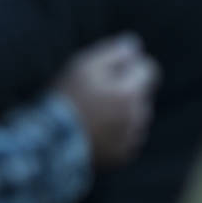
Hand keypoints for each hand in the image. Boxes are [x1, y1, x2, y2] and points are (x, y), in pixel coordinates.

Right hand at [54, 33, 159, 167]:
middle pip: (140, 94)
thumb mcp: (84, 65)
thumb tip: (135, 45)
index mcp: (131, 93)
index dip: (131, 65)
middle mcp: (138, 117)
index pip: (149, 69)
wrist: (52, 142)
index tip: (112, 67)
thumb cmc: (67, 98)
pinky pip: (126, 139)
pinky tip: (92, 130)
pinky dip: (115, 133)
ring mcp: (131, 139)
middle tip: (94, 91)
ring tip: (91, 113)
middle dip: (124, 89)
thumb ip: (114, 52)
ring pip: (134, 117)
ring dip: (121, 112)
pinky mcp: (122, 157)